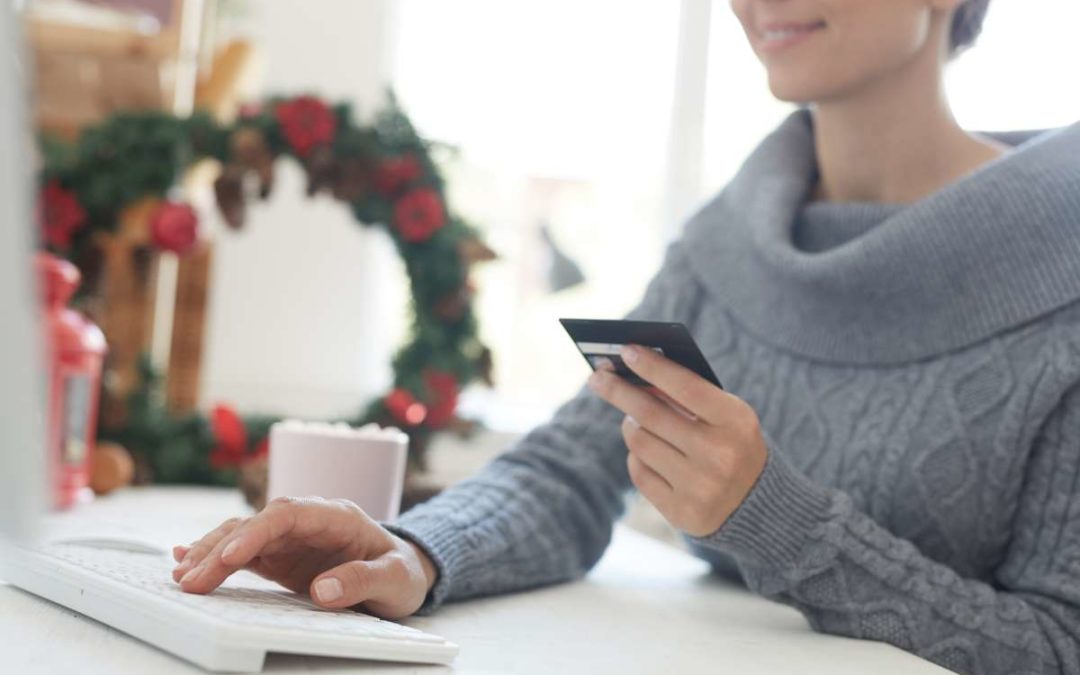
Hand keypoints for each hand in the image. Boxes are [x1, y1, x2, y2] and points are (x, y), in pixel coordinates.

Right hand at [171, 496, 437, 618]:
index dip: (256, 532)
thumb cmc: (403, 572)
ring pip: (242, 535)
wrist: (406, 572)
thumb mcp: (396, 580)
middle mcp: (308, 522)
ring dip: (210, 553)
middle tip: (192, 580)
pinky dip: (214, 556)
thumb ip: (362, 581)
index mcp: (337, 516)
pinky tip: (184, 560)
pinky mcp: (282, 557)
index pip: (288, 514)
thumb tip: (322, 589)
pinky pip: (243, 552)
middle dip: (221, 549)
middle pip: (257, 525)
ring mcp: (292, 539)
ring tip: (182, 577)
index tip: (230, 555)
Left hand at [587, 344, 766, 536]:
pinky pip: (638, 472)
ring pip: (639, 441)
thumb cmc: (732, 444)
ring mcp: (699, 487)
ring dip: (630, 423)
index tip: (625, 350)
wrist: (758, 505)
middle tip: (597, 377)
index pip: (685, 386)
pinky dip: (636, 455)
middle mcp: (718, 455)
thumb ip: (688, 394)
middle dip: (618, 391)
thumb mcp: (726, 415)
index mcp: (735, 422)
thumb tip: (634, 373)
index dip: (652, 367)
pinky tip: (645, 450)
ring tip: (633, 417)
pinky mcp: (681, 512)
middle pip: (650, 414)